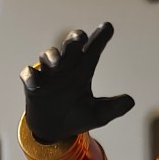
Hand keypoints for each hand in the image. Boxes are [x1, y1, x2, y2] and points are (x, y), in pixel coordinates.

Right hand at [20, 23, 134, 144]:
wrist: (55, 131)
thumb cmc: (77, 117)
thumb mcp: (98, 115)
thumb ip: (114, 108)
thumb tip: (130, 101)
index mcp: (83, 69)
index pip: (93, 48)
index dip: (100, 37)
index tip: (108, 28)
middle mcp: (66, 66)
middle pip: (71, 45)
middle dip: (74, 39)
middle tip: (80, 39)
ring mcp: (48, 74)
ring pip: (48, 56)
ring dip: (52, 56)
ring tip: (57, 63)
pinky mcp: (32, 85)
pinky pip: (28, 75)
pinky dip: (30, 77)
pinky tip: (35, 85)